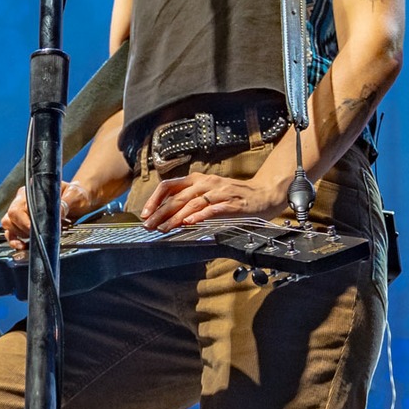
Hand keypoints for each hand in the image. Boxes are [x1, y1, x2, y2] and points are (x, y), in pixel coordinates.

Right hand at [1, 180, 90, 248]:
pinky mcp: (23, 223)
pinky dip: (15, 241)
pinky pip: (11, 233)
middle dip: (23, 230)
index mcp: (32, 191)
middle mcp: (23, 200)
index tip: (37, 230)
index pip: (19, 206)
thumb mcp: (75, 196)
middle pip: (11, 216)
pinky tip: (23, 246)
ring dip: (18, 235)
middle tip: (38, 236)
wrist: (79, 201)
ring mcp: (21, 212)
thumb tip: (57, 214)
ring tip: (33, 241)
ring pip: (8, 224)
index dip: (25, 221)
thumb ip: (65, 204)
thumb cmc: (76, 195)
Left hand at [140, 169, 288, 229]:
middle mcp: (206, 183)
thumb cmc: (233, 196)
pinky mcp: (231, 203)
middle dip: (160, 213)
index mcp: (197, 180)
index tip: (145, 214)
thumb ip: (189, 200)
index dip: (155, 199)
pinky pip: (213, 209)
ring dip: (175, 217)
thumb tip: (165, 214)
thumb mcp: (207, 193)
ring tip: (164, 228)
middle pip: (177, 197)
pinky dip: (200, 216)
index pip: (169, 186)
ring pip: (192, 204)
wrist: (263, 194)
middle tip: (149, 226)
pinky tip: (189, 223)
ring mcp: (219, 192)